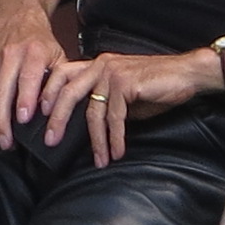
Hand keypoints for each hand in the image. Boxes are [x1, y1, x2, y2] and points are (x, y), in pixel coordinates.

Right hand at [0, 5, 75, 148]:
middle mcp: (11, 57)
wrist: (17, 20)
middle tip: (9, 140)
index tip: (24, 118)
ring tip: (1, 140)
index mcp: (33, 52)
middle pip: (2, 91)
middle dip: (3, 119)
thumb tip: (59, 108)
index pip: (27, 77)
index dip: (24, 99)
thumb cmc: (40, 42)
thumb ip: (59, 81)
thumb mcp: (58, 55)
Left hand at [33, 48, 211, 167]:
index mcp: (95, 64)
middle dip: (57, 119)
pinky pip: (114, 116)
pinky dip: (114, 138)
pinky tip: (117, 152)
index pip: (62, 75)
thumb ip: (104, 104)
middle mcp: (100, 64)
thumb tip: (87, 129)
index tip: (37, 116)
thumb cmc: (156, 86)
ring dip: (95, 140)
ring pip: (92, 110)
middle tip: (50, 141)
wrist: (186, 74)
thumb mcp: (123, 95)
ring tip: (98, 160)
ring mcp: (112, 72)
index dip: (47, 94)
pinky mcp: (126, 83)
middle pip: (67, 92)